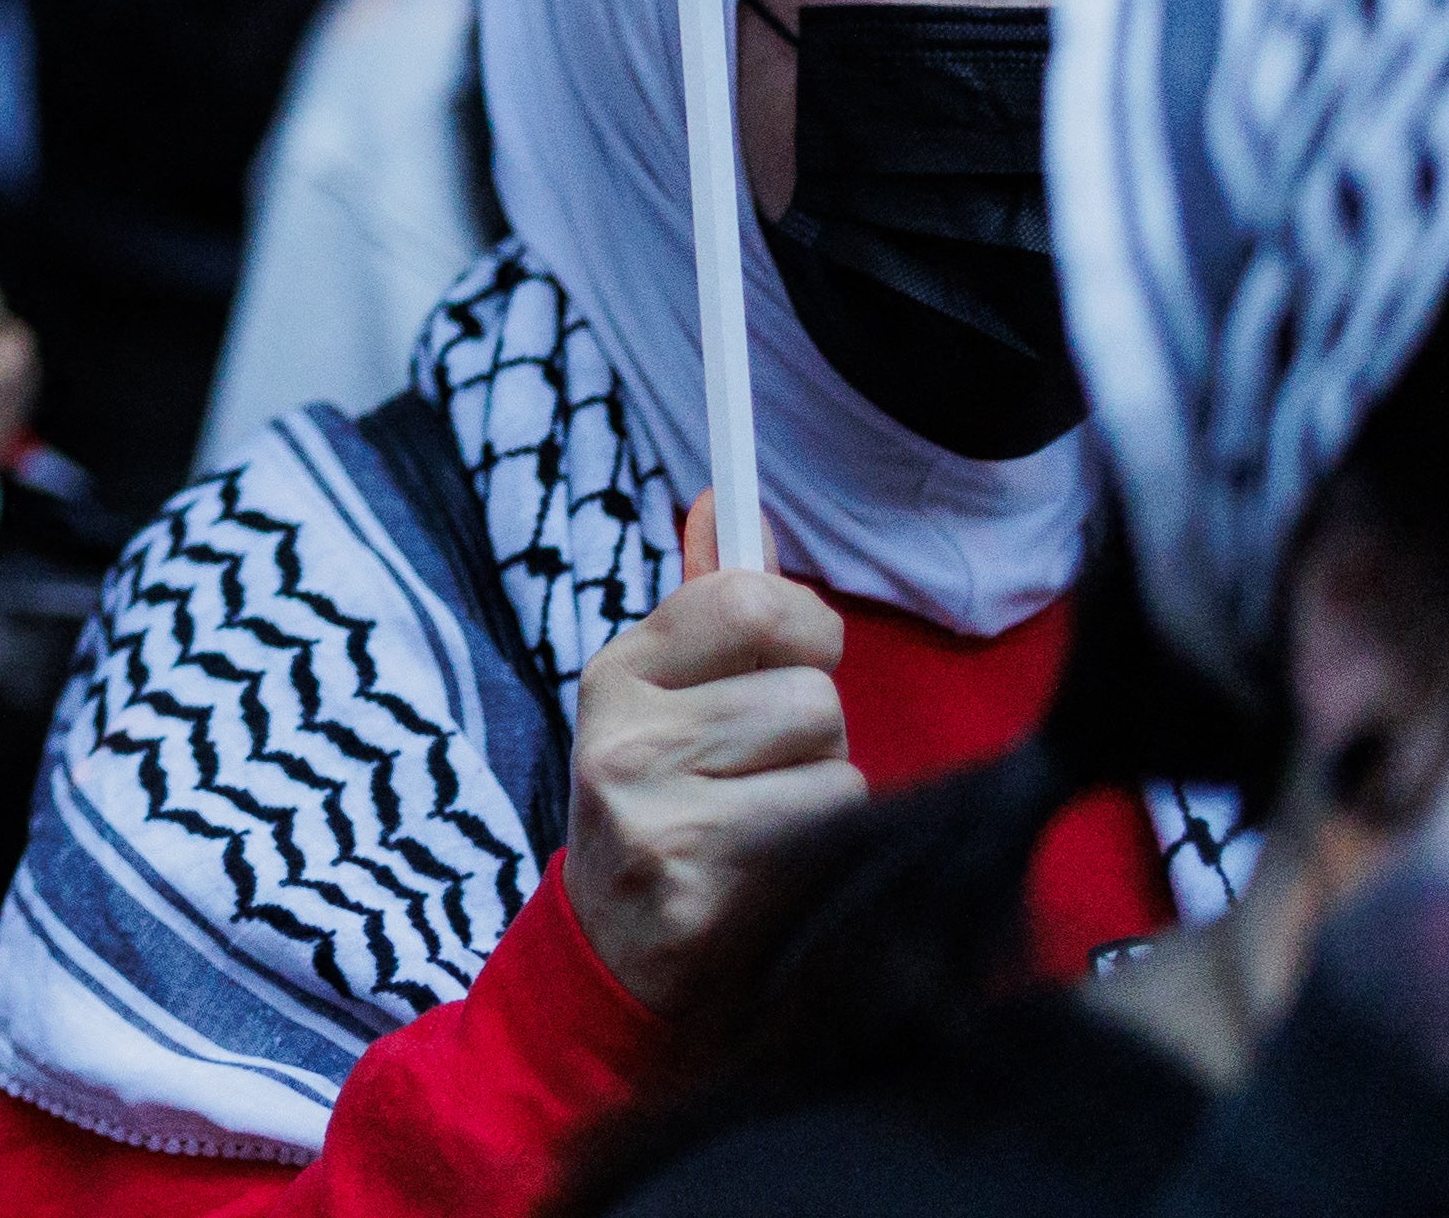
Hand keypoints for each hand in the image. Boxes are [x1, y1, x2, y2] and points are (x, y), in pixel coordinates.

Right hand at [563, 501, 861, 1010]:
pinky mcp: (704, 895)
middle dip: (812, 736)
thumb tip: (727, 503)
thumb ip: (707, 607)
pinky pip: (828, 841)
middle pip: (810, 699)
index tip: (799, 651)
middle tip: (763, 766)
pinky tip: (766, 870)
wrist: (614, 946)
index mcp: (617, 675)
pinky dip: (819, 855)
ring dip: (821, 798)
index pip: (746, 601)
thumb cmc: (659, 799)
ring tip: (763, 820)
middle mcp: (628, 741)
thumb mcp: (662, 697)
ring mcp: (661, 822)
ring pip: (834, 773)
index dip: (802, 624)